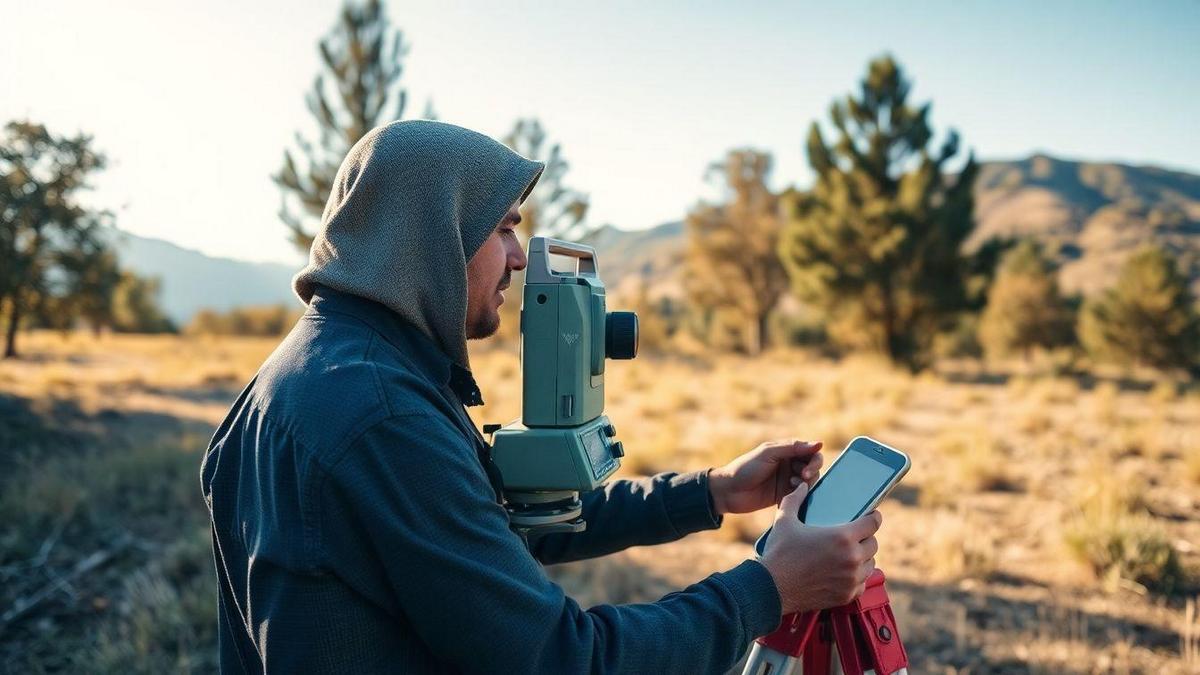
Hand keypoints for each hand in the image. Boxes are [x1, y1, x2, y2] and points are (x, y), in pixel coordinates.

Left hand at [707, 439, 822, 515]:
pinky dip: (800, 495)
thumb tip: (819, 443)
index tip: (808, 468)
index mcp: (785, 451)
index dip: (815, 459)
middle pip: (813, 467)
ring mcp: (787, 480)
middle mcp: (788, 464)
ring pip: (809, 481)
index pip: (810, 452)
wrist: (728, 491)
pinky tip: (789, 494)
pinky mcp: (785, 496)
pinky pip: (800, 495)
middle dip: (812, 471)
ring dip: (805, 483)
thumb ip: (792, 448)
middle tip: (803, 476)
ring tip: (791, 484)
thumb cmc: (745, 468)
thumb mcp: (768, 453)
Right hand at [759, 483, 881, 614]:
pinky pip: (861, 584)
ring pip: (869, 564)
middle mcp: (852, 559)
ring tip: (850, 554)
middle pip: (873, 544)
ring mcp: (851, 579)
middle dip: (866, 538)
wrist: (771, 588)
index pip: (872, 524)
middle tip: (855, 536)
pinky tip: (845, 572)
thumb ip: (795, 500)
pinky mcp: (846, 595)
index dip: (873, 517)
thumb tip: (802, 486)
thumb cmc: (778, 553)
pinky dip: (856, 578)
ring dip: (863, 558)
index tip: (871, 516)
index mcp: (842, 537)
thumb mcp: (785, 521)